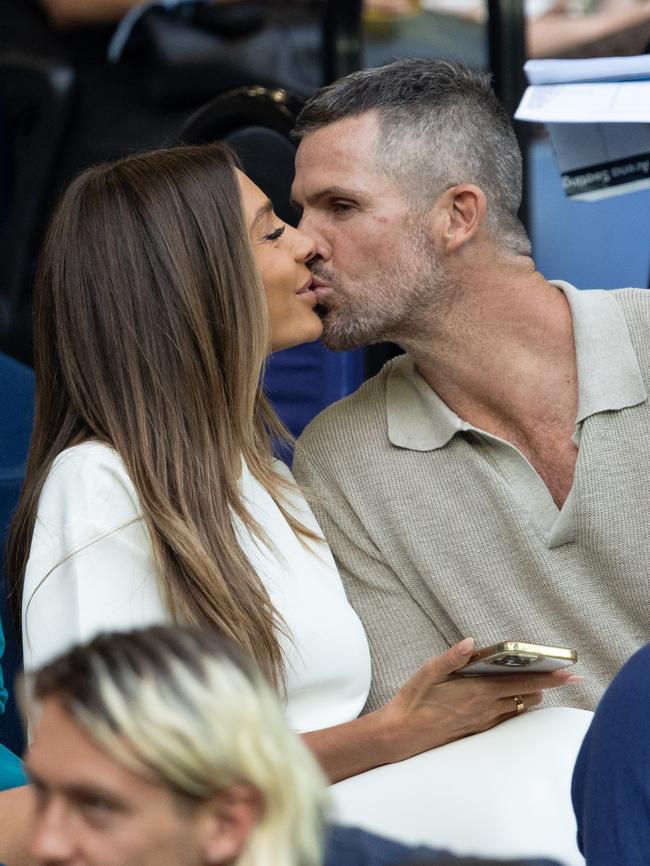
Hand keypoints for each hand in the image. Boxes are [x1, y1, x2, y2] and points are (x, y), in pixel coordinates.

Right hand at [377, 638, 582, 762]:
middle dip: (548, 685)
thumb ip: (452, 657)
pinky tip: (516, 699)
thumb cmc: (413, 701)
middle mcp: (486, 708)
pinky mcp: (478, 729)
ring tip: (541, 682)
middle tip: (565, 675)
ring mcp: (484, 721)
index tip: (569, 672)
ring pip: (520, 708)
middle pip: (528, 696)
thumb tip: (471, 642)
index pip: (522, 682)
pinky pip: (507, 717)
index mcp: (478, 691)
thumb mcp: (428, 672)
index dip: (548, 677)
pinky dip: (517, 705)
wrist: (401, 735)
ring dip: (532, 695)